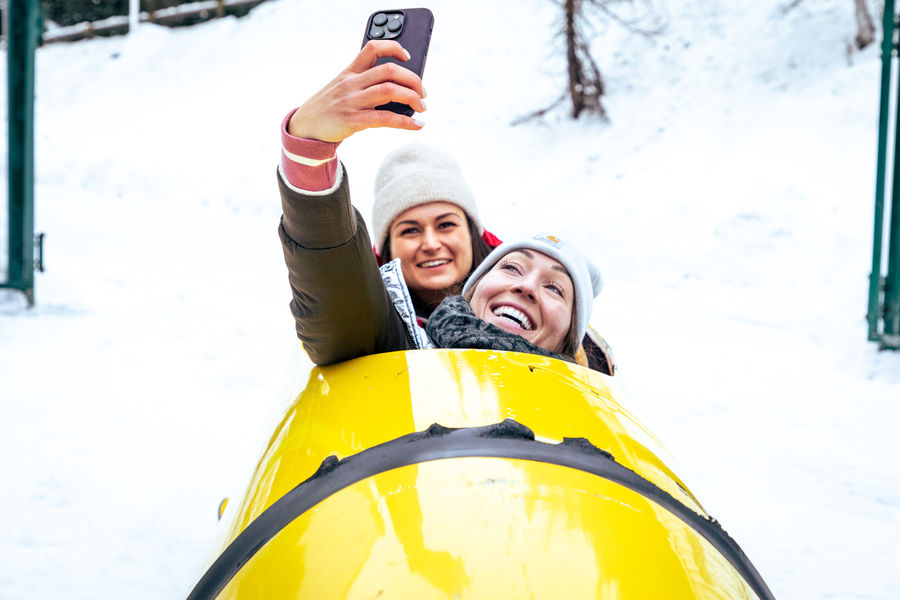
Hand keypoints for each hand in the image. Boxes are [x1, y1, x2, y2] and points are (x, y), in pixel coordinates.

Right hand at [288, 40, 426, 142]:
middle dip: (413, 80)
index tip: (408, 56)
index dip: (394, 48)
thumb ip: (364, 84)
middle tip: (423, 92)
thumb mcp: (342, 87)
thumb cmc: (330, 107)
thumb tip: (399, 90)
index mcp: (350, 71)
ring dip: (412, 98)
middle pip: (389, 70)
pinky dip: (405, 122)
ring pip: (389, 90)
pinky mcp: (353, 120)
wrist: (305, 126)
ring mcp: (352, 101)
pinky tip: (417, 125)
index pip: (372, 48)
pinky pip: (385, 119)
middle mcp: (352, 83)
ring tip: (422, 106)